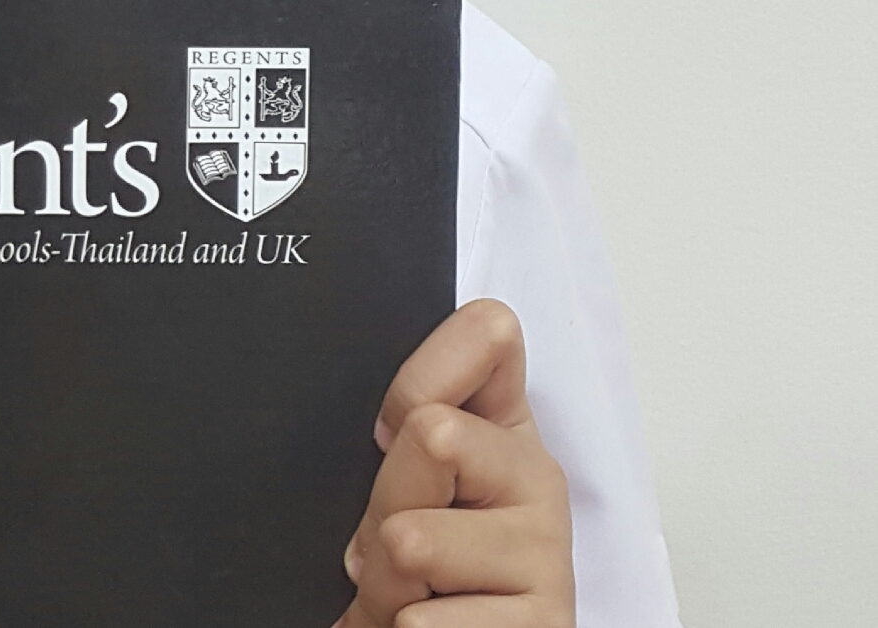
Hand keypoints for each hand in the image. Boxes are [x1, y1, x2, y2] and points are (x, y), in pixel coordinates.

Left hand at [335, 298, 573, 626]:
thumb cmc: (414, 568)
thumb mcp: (402, 481)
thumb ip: (405, 428)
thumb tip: (403, 421)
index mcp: (503, 425)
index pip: (489, 332)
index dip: (417, 377)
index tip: (393, 428)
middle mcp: (537, 477)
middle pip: (429, 430)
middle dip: (381, 500)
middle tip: (391, 542)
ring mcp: (550, 551)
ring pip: (410, 536)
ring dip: (384, 581)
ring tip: (408, 594)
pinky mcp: (545, 623)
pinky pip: (425, 619)